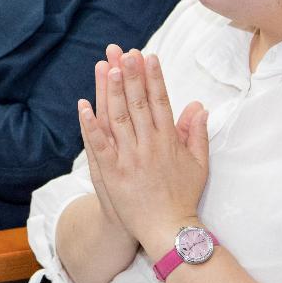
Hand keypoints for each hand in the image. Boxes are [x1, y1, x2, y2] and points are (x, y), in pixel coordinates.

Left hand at [78, 49, 209, 260]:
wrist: (168, 231)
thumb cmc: (183, 197)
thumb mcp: (199, 164)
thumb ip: (197, 133)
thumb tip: (198, 105)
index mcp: (169, 141)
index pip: (160, 101)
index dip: (154, 77)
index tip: (149, 56)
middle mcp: (149, 145)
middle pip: (138, 103)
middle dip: (131, 75)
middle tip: (124, 51)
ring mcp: (129, 158)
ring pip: (118, 118)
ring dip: (112, 91)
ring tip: (108, 67)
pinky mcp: (112, 173)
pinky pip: (98, 145)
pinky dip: (90, 125)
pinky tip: (83, 105)